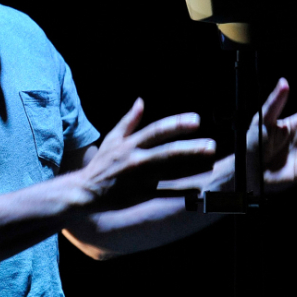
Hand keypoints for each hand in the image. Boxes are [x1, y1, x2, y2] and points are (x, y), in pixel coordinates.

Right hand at [79, 99, 215, 210]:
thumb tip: (140, 101)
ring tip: (211, 164)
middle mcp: (136, 159)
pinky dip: (181, 192)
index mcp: (130, 143)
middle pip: (167, 152)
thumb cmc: (102, 163)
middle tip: (211, 145)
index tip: (196, 121)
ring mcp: (139, 179)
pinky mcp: (140, 195)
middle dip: (191, 149)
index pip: (157, 130)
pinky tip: (198, 189)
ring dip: (192, 169)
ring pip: (170, 173)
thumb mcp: (112, 138)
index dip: (176, 124)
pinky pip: (164, 194)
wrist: (85, 191)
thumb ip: (129, 120)